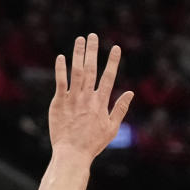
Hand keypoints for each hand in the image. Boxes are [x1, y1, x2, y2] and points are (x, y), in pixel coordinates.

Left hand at [49, 34, 133, 159]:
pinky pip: (60, 82)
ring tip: (80, 39)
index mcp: (101, 102)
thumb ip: (120, 108)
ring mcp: (72, 98)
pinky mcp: (59, 102)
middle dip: (93, 51)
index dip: (113, 61)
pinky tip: (61, 57)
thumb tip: (130, 93)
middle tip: (93, 36)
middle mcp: (88, 97)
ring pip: (76, 71)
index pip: (109, 77)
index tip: (116, 48)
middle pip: (91, 69)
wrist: (73, 153)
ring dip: (78, 54)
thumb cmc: (93, 143)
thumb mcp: (113, 128)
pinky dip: (61, 69)